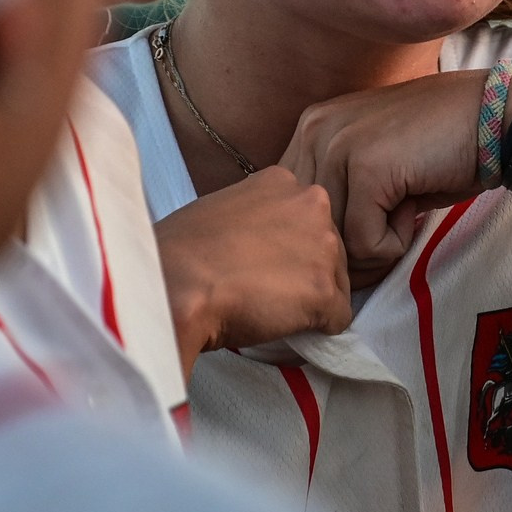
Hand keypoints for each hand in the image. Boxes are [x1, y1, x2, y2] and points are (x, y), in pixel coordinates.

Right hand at [156, 167, 351, 365]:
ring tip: (264, 305)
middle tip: (262, 287)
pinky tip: (278, 324)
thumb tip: (265, 247)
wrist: (174, 285)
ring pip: (336, 284)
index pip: (305, 220)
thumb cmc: (180, 251)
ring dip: (309, 300)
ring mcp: (323, 247)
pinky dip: (315, 329)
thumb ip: (256, 218)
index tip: (261, 263)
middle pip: (328, 249)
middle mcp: (312, 205)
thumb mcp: (223, 209)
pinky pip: (336, 319)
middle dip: (304, 272)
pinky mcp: (325, 290)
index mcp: (283, 182)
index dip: (286, 248)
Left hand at [282, 68, 511, 280]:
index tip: (371, 225)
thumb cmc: (441, 148)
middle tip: (390, 225)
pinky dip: (396, 243)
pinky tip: (414, 209)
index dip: (329, 235)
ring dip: (375, 245)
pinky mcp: (366, 168)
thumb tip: (316, 255)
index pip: (290, 211)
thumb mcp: (373, 164)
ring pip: (335, 242)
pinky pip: (365, 244)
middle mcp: (314, 131)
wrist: (495, 116)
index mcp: (311, 129)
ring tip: (405, 211)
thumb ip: (338, 193)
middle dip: (349, 246)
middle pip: (307, 229)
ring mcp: (338, 146)